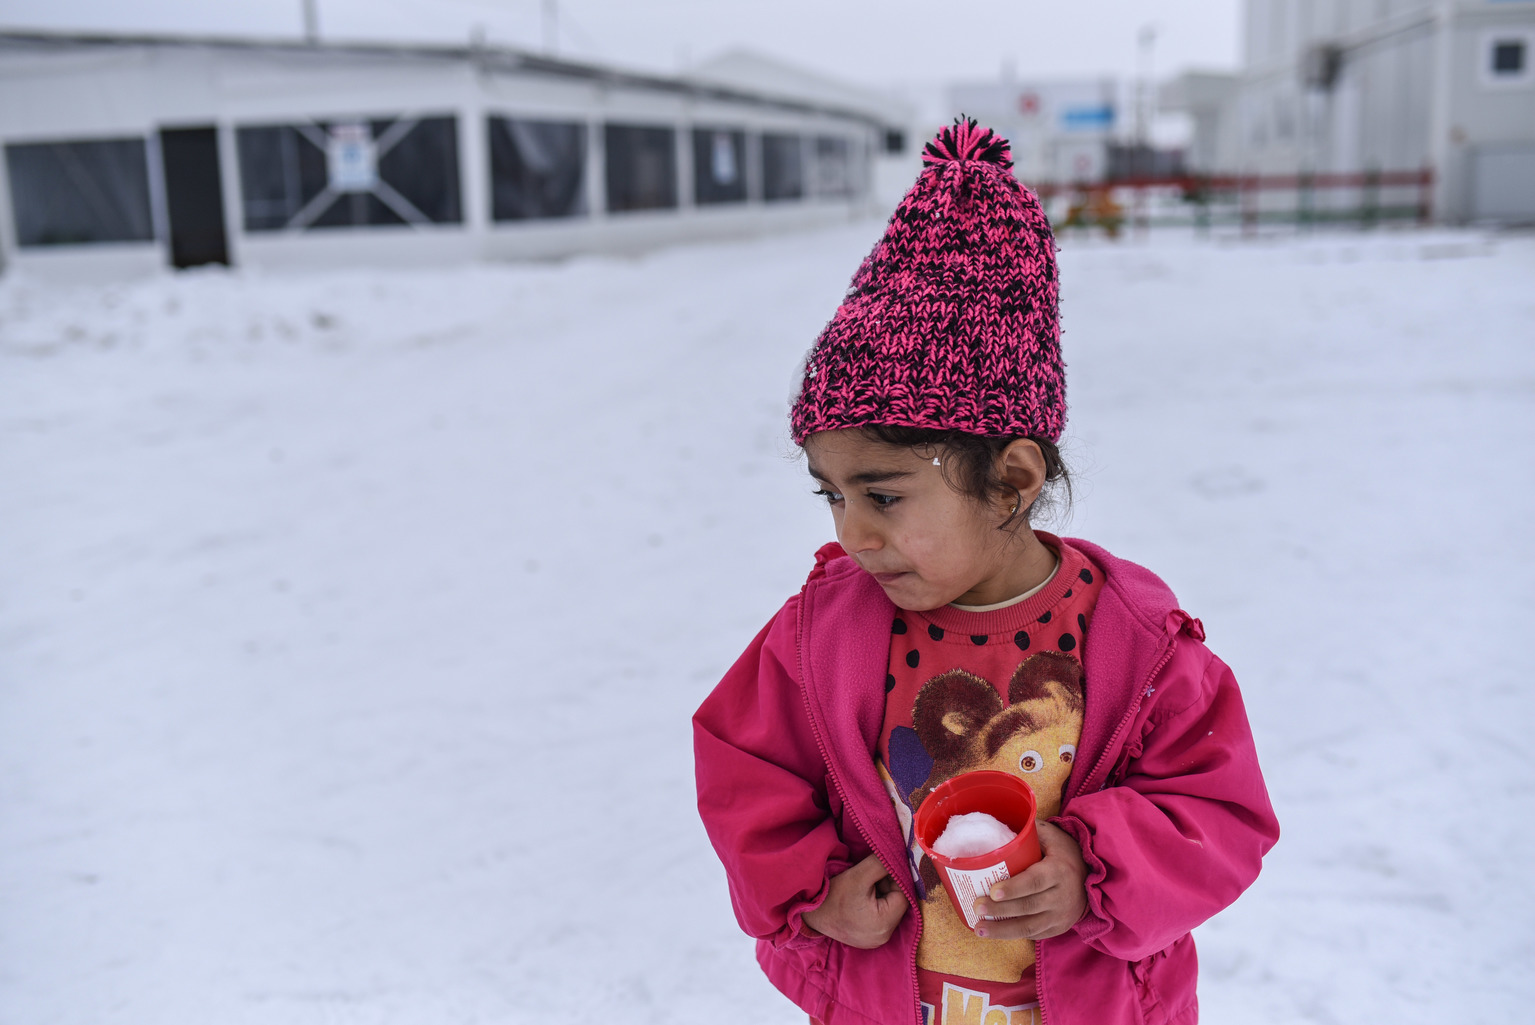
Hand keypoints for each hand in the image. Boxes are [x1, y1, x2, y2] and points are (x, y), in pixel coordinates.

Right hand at [801, 853, 909, 948]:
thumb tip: (901, 856)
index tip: (882, 869)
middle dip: (888, 887)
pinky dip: (874, 906)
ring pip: (889, 911)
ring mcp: (874, 942)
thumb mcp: (860, 874)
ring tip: (864, 887)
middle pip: (897, 905)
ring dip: (881, 895)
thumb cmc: (833, 893)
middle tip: (871, 876)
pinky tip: (861, 898)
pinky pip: (880, 919)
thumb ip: (884, 864)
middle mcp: (883, 938)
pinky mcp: (867, 940)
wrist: (808, 910)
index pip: (903, 896)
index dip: (895, 879)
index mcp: (884, 925)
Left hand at [970, 820, 1086, 940]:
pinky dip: (1013, 934)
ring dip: (1002, 930)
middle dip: (1000, 909)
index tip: (992, 890)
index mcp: (1060, 871)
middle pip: (1028, 906)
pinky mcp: (1057, 928)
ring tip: (978, 928)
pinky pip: (1034, 934)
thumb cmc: (1064, 854)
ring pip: (1030, 927)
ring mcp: (1061, 916)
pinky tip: (994, 932)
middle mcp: (1062, 896)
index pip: (1035, 882)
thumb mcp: (1053, 837)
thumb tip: (999, 824)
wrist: (1091, 879)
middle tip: (977, 906)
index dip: (1014, 888)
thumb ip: (1030, 833)